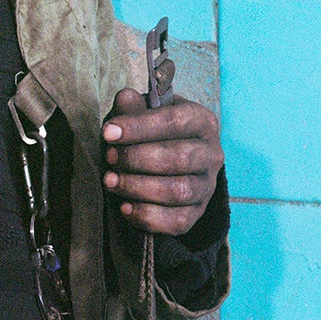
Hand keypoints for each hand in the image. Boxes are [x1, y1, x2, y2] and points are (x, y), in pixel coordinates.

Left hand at [102, 88, 223, 236]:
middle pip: (178, 159)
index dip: (139, 127)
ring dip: (138, 187)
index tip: (108, 133)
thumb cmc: (150, 132)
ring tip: (111, 180)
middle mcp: (212, 154)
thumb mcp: (140, 113)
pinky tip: (124, 207)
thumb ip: (132, 107)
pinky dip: (147, 216)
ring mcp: (207, 186)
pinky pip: (177, 221)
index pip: (175, 122)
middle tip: (109, 158)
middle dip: (136, 159)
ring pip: (178, 191)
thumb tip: (126, 98)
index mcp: (201, 122)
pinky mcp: (196, 213)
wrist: (165, 161)